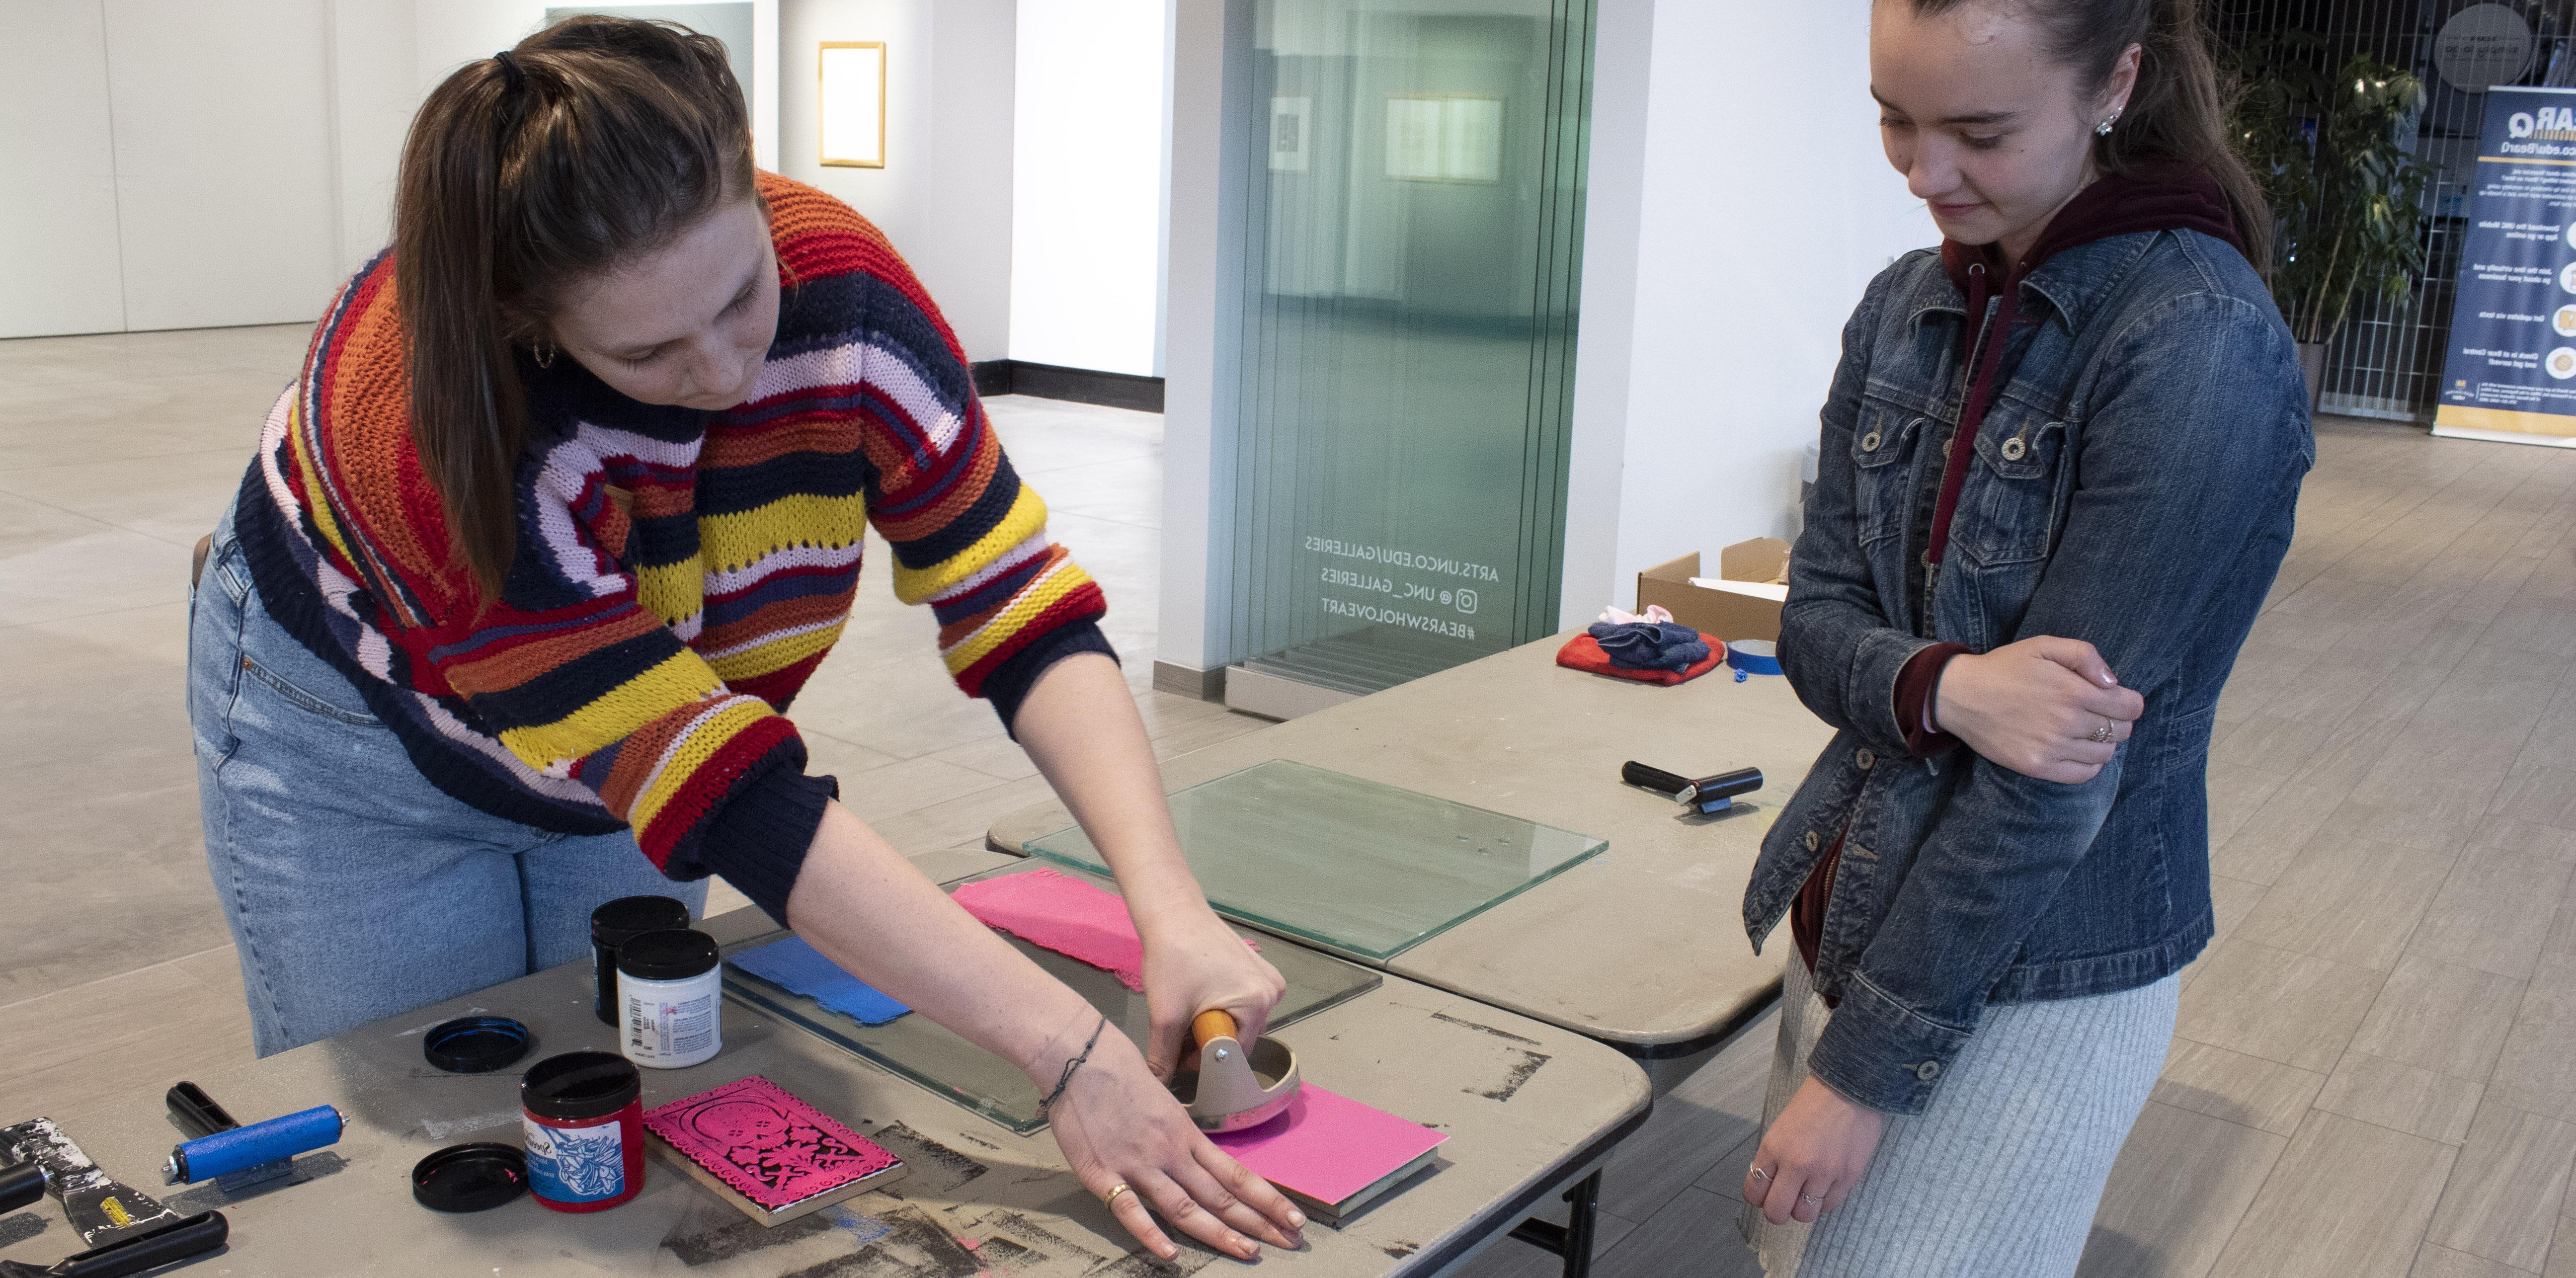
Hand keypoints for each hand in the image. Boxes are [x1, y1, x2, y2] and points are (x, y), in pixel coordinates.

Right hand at [1036, 1011, 1306, 1260]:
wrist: (1081, 1057)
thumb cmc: (1120, 1072)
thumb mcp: (1164, 1101)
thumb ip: (1179, 1135)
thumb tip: (1195, 1156)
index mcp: (1186, 1134)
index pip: (1236, 1174)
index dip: (1267, 1199)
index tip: (1293, 1217)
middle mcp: (1170, 1152)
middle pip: (1221, 1196)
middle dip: (1258, 1222)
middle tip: (1289, 1243)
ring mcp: (1139, 1164)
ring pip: (1186, 1207)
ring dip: (1219, 1233)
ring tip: (1247, 1251)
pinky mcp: (1104, 1173)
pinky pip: (1131, 1210)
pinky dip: (1151, 1234)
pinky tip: (1170, 1254)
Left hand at [1140, 906, 1286, 1079]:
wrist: (1173, 912)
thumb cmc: (1172, 957)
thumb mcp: (1166, 1014)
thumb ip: (1164, 1056)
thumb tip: (1157, 1087)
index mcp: (1258, 1003)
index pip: (1234, 1054)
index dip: (1204, 1062)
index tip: (1178, 1056)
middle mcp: (1273, 992)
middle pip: (1238, 1038)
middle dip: (1207, 1043)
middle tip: (1177, 1034)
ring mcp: (1268, 978)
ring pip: (1238, 1021)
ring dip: (1212, 1025)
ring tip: (1185, 1012)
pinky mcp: (1258, 969)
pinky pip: (1241, 1003)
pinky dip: (1219, 1007)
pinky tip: (1197, 996)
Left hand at [1742, 1076, 1886, 1224]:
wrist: (1848, 1090)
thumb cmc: (1813, 1105)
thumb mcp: (1780, 1128)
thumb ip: (1772, 1158)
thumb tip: (1767, 1185)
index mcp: (1773, 1148)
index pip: (1754, 1192)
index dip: (1757, 1198)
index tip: (1764, 1196)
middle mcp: (1796, 1164)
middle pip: (1776, 1212)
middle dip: (1777, 1212)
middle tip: (1783, 1203)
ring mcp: (1823, 1173)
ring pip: (1804, 1215)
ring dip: (1802, 1209)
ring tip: (1806, 1195)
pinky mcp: (1847, 1178)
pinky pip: (1829, 1206)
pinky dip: (1823, 1202)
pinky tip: (1823, 1188)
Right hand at [1933, 636, 2144, 783]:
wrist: (1961, 695)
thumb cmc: (2004, 667)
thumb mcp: (2043, 645)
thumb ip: (2084, 655)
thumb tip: (2113, 682)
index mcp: (2072, 690)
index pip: (2130, 707)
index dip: (2129, 702)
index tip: (2117, 699)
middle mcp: (2066, 722)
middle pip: (2121, 731)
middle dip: (2117, 721)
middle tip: (2099, 713)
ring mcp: (2052, 748)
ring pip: (2105, 754)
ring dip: (2103, 742)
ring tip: (2085, 731)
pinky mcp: (2038, 767)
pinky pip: (2083, 774)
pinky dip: (2089, 764)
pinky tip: (2076, 749)